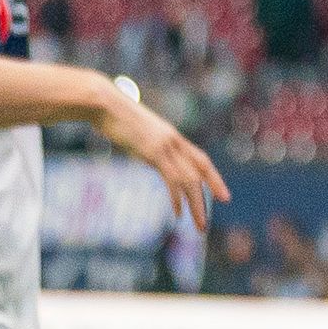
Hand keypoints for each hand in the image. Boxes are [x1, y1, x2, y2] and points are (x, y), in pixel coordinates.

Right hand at [95, 75, 228, 229]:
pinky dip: (177, 198)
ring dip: (197, 204)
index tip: (223, 194)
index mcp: (173, 137)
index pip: (201, 159)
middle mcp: (174, 142)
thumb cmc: (115, 117)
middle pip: (201, 169)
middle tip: (218, 211)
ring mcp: (165, 146)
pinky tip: (178, 213)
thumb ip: (150, 146)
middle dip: (213, 190)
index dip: (214, 177)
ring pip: (190, 179)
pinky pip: (172, 179)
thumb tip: (152, 158)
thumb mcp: (138, 133)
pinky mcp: (153, 152)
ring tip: (200, 224)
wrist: (105, 104)